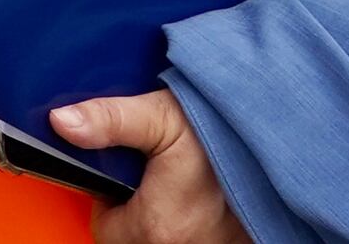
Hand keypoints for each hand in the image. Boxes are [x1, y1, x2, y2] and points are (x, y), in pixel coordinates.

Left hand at [52, 91, 249, 243]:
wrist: (285, 140)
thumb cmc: (229, 132)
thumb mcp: (162, 116)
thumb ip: (109, 120)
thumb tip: (63, 123)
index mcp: (157, 226)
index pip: (103, 227)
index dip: (107, 196)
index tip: (123, 172)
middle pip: (132, 236)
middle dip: (135, 207)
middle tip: (154, 172)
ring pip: (164, 237)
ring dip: (166, 213)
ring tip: (180, 181)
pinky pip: (195, 236)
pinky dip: (194, 219)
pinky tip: (202, 193)